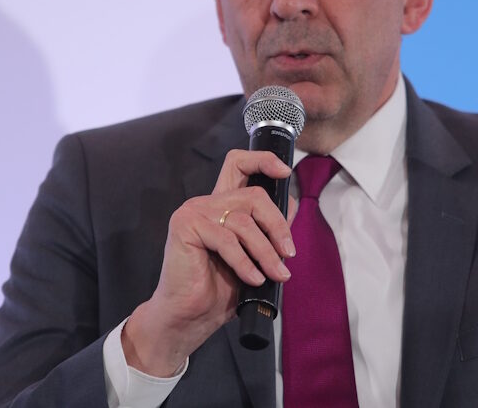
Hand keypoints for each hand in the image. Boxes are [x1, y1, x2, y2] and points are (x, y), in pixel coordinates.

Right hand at [122, 150, 295, 376]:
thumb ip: (267, 228)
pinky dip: (245, 262)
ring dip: (266, 251)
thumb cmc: (219, 289)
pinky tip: (254, 279)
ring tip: (276, 274)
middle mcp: (207, 203)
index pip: (239, 164)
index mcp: (221, 205)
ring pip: (244, 221)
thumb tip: (291, 203)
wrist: (190, 316)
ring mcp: (194, 212)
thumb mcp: (253, 255)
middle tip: (289, 253)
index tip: (286, 172)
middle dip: (278, 224)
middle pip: (254, 195)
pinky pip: (227, 240)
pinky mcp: (186, 227)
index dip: (264, 161)